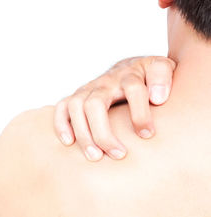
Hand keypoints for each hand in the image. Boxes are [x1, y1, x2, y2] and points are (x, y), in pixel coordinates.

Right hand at [54, 56, 175, 160]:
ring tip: (95, 156)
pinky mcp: (78, 96)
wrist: (131, 67)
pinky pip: (62, 107)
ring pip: (76, 107)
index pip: (132, 89)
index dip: (140, 113)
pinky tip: (69, 142)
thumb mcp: (161, 68)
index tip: (147, 135)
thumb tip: (157, 98)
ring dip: (83, 133)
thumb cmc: (148, 75)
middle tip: (118, 154)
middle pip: (95, 103)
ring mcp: (89, 88)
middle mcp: (106, 81)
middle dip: (103, 132)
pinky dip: (61, 123)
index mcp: (129, 74)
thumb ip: (162, 77)